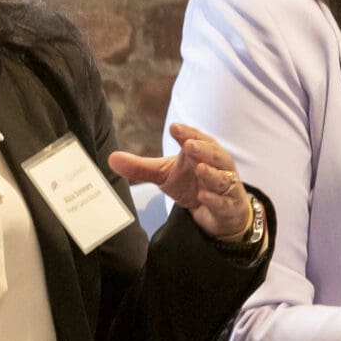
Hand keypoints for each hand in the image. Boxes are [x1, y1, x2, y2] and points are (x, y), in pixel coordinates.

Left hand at [109, 123, 252, 239]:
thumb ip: (140, 168)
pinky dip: (214, 199)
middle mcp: (218, 166)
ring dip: (211, 173)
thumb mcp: (164, 175)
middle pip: (214, 154)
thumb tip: (111, 159)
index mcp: (202, 152)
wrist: (219, 212)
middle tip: (189, 145)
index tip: (174, 127)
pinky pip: (223, 202)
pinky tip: (203, 196)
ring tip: (199, 168)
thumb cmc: (192, 184)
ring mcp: (225, 187)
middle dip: (202, 149)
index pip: (196, 138)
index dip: (187, 132)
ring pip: (222, 177)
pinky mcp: (229, 207)